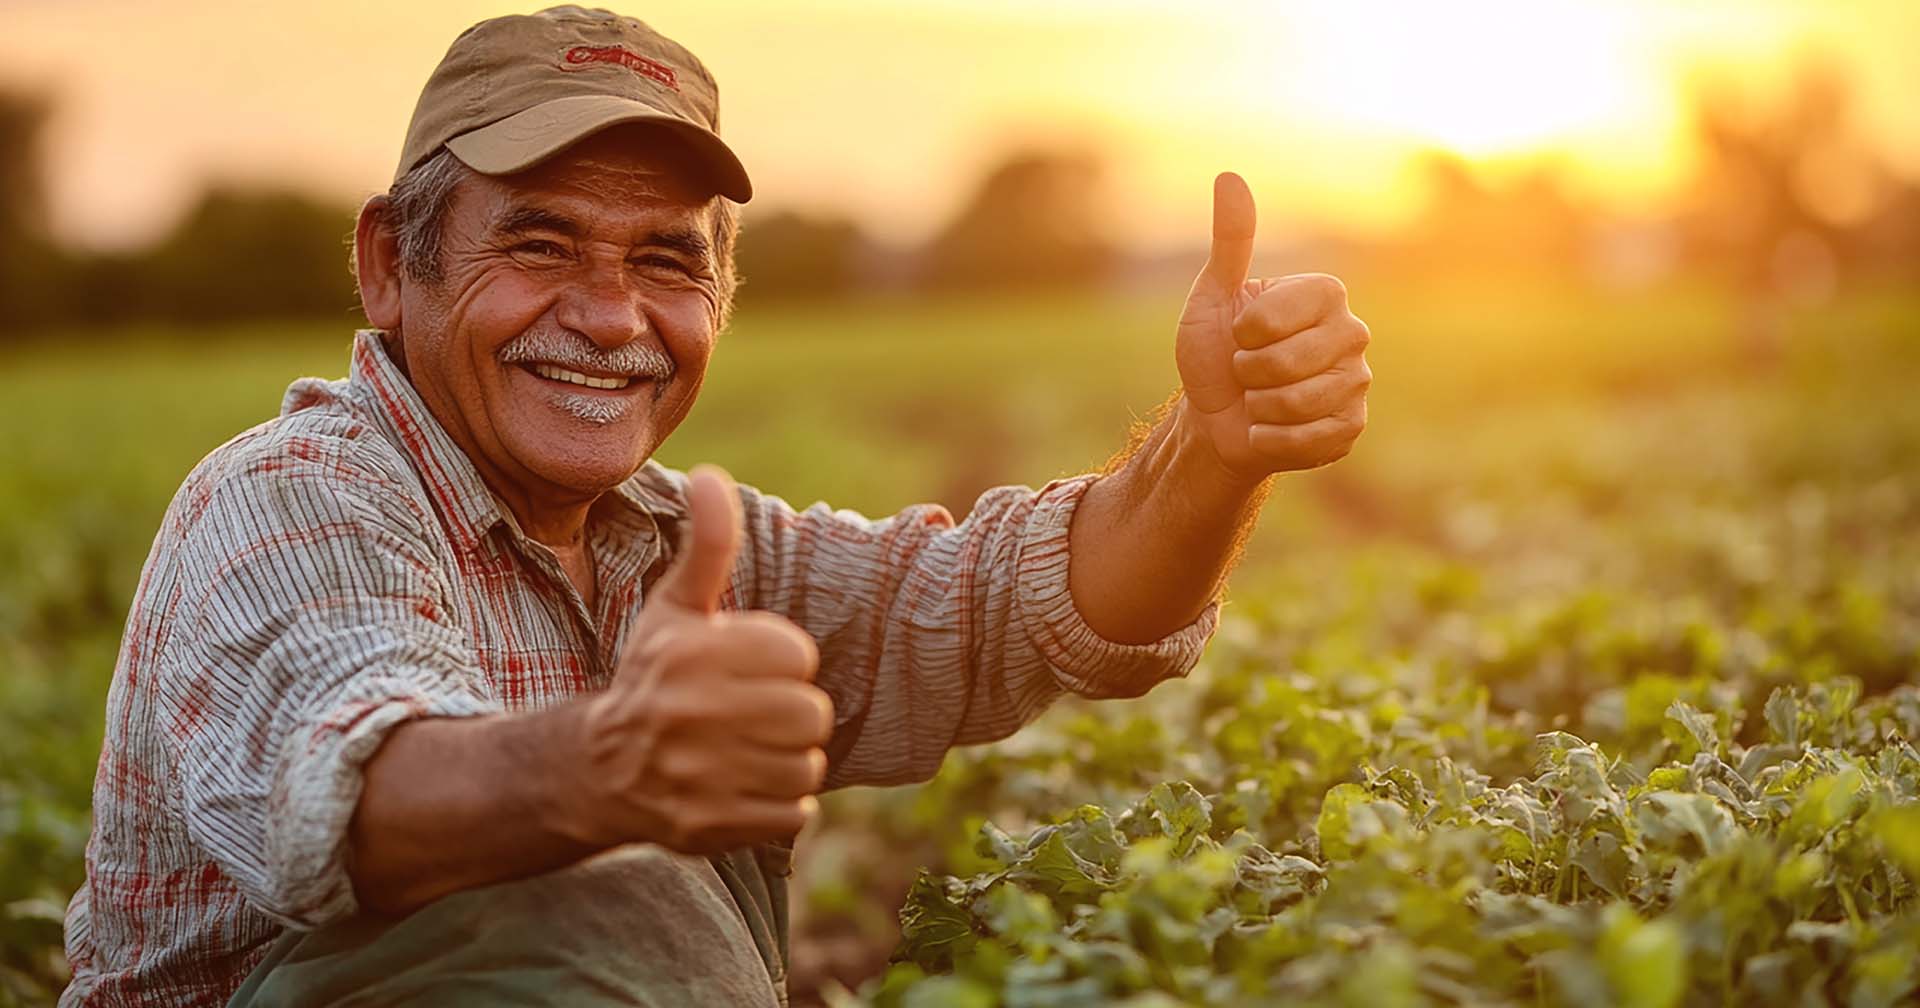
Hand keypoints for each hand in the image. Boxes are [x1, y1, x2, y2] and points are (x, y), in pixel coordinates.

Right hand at [572, 465, 831, 852]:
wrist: (596, 768)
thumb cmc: (651, 676)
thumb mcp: (675, 607)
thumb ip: (707, 544)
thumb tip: (710, 474)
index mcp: (693, 652)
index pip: (800, 657)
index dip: (783, 663)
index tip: (748, 670)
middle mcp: (693, 713)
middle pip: (811, 715)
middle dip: (791, 715)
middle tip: (754, 715)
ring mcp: (700, 775)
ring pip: (807, 767)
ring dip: (788, 761)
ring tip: (748, 750)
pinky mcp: (709, 826)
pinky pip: (794, 814)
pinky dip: (779, 806)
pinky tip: (742, 788)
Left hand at [1174, 172, 1371, 480]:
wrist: (1215, 418)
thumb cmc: (1215, 352)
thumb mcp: (1213, 296)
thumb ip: (1230, 240)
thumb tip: (1229, 176)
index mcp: (1327, 294)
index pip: (1275, 318)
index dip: (1244, 333)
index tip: (1241, 334)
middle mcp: (1353, 333)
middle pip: (1287, 364)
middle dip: (1249, 374)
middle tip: (1248, 371)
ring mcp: (1358, 383)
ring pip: (1297, 403)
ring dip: (1259, 409)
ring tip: (1260, 400)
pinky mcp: (1352, 427)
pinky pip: (1309, 439)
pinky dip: (1272, 440)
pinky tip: (1271, 430)